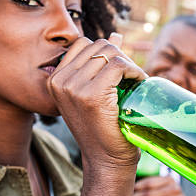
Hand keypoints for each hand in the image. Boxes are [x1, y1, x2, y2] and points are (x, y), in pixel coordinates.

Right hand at [48, 33, 146, 174]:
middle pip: (98, 45)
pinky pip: (119, 65)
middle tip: (132, 76)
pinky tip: (140, 82)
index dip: (106, 51)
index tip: (120, 69)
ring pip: (110, 52)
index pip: (83, 43)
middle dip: (119, 55)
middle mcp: (60, 81)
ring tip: (136, 80)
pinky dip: (134, 71)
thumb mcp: (94, 93)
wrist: (106, 161)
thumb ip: (100, 64)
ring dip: (129, 64)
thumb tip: (115, 34)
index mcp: (55, 79)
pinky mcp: (93, 95)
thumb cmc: (103, 129)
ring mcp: (74, 88)